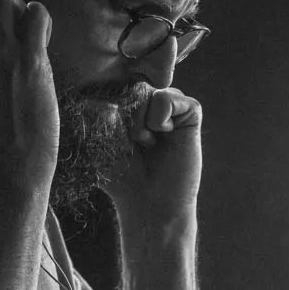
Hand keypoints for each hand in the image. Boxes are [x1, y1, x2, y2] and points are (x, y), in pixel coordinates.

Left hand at [104, 87, 202, 227]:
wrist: (150, 203)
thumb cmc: (123, 177)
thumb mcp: (100, 142)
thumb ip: (97, 114)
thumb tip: (97, 96)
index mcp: (129, 108)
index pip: (114, 87)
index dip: (110, 105)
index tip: (113, 135)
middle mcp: (151, 104)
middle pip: (130, 87)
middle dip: (126, 116)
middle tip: (134, 143)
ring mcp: (172, 108)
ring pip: (148, 91)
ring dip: (140, 120)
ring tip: (148, 143)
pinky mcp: (191, 114)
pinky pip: (168, 97)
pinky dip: (159, 118)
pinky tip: (163, 136)